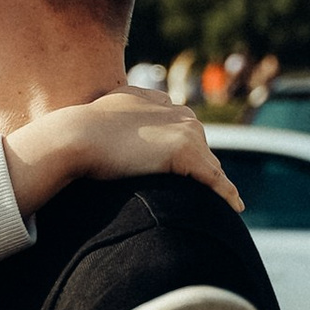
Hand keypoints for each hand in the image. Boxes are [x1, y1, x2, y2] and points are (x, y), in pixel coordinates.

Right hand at [3, 92, 243, 214]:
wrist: (75, 137)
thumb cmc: (76, 134)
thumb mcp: (98, 120)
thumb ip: (112, 125)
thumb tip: (106, 143)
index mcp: (156, 101)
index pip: (181, 129)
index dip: (188, 151)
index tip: (197, 170)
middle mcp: (176, 111)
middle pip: (201, 147)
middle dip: (206, 169)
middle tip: (217, 195)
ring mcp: (184, 130)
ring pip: (209, 164)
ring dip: (218, 184)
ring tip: (228, 204)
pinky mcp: (185, 152)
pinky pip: (214, 179)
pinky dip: (226, 194)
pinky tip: (234, 208)